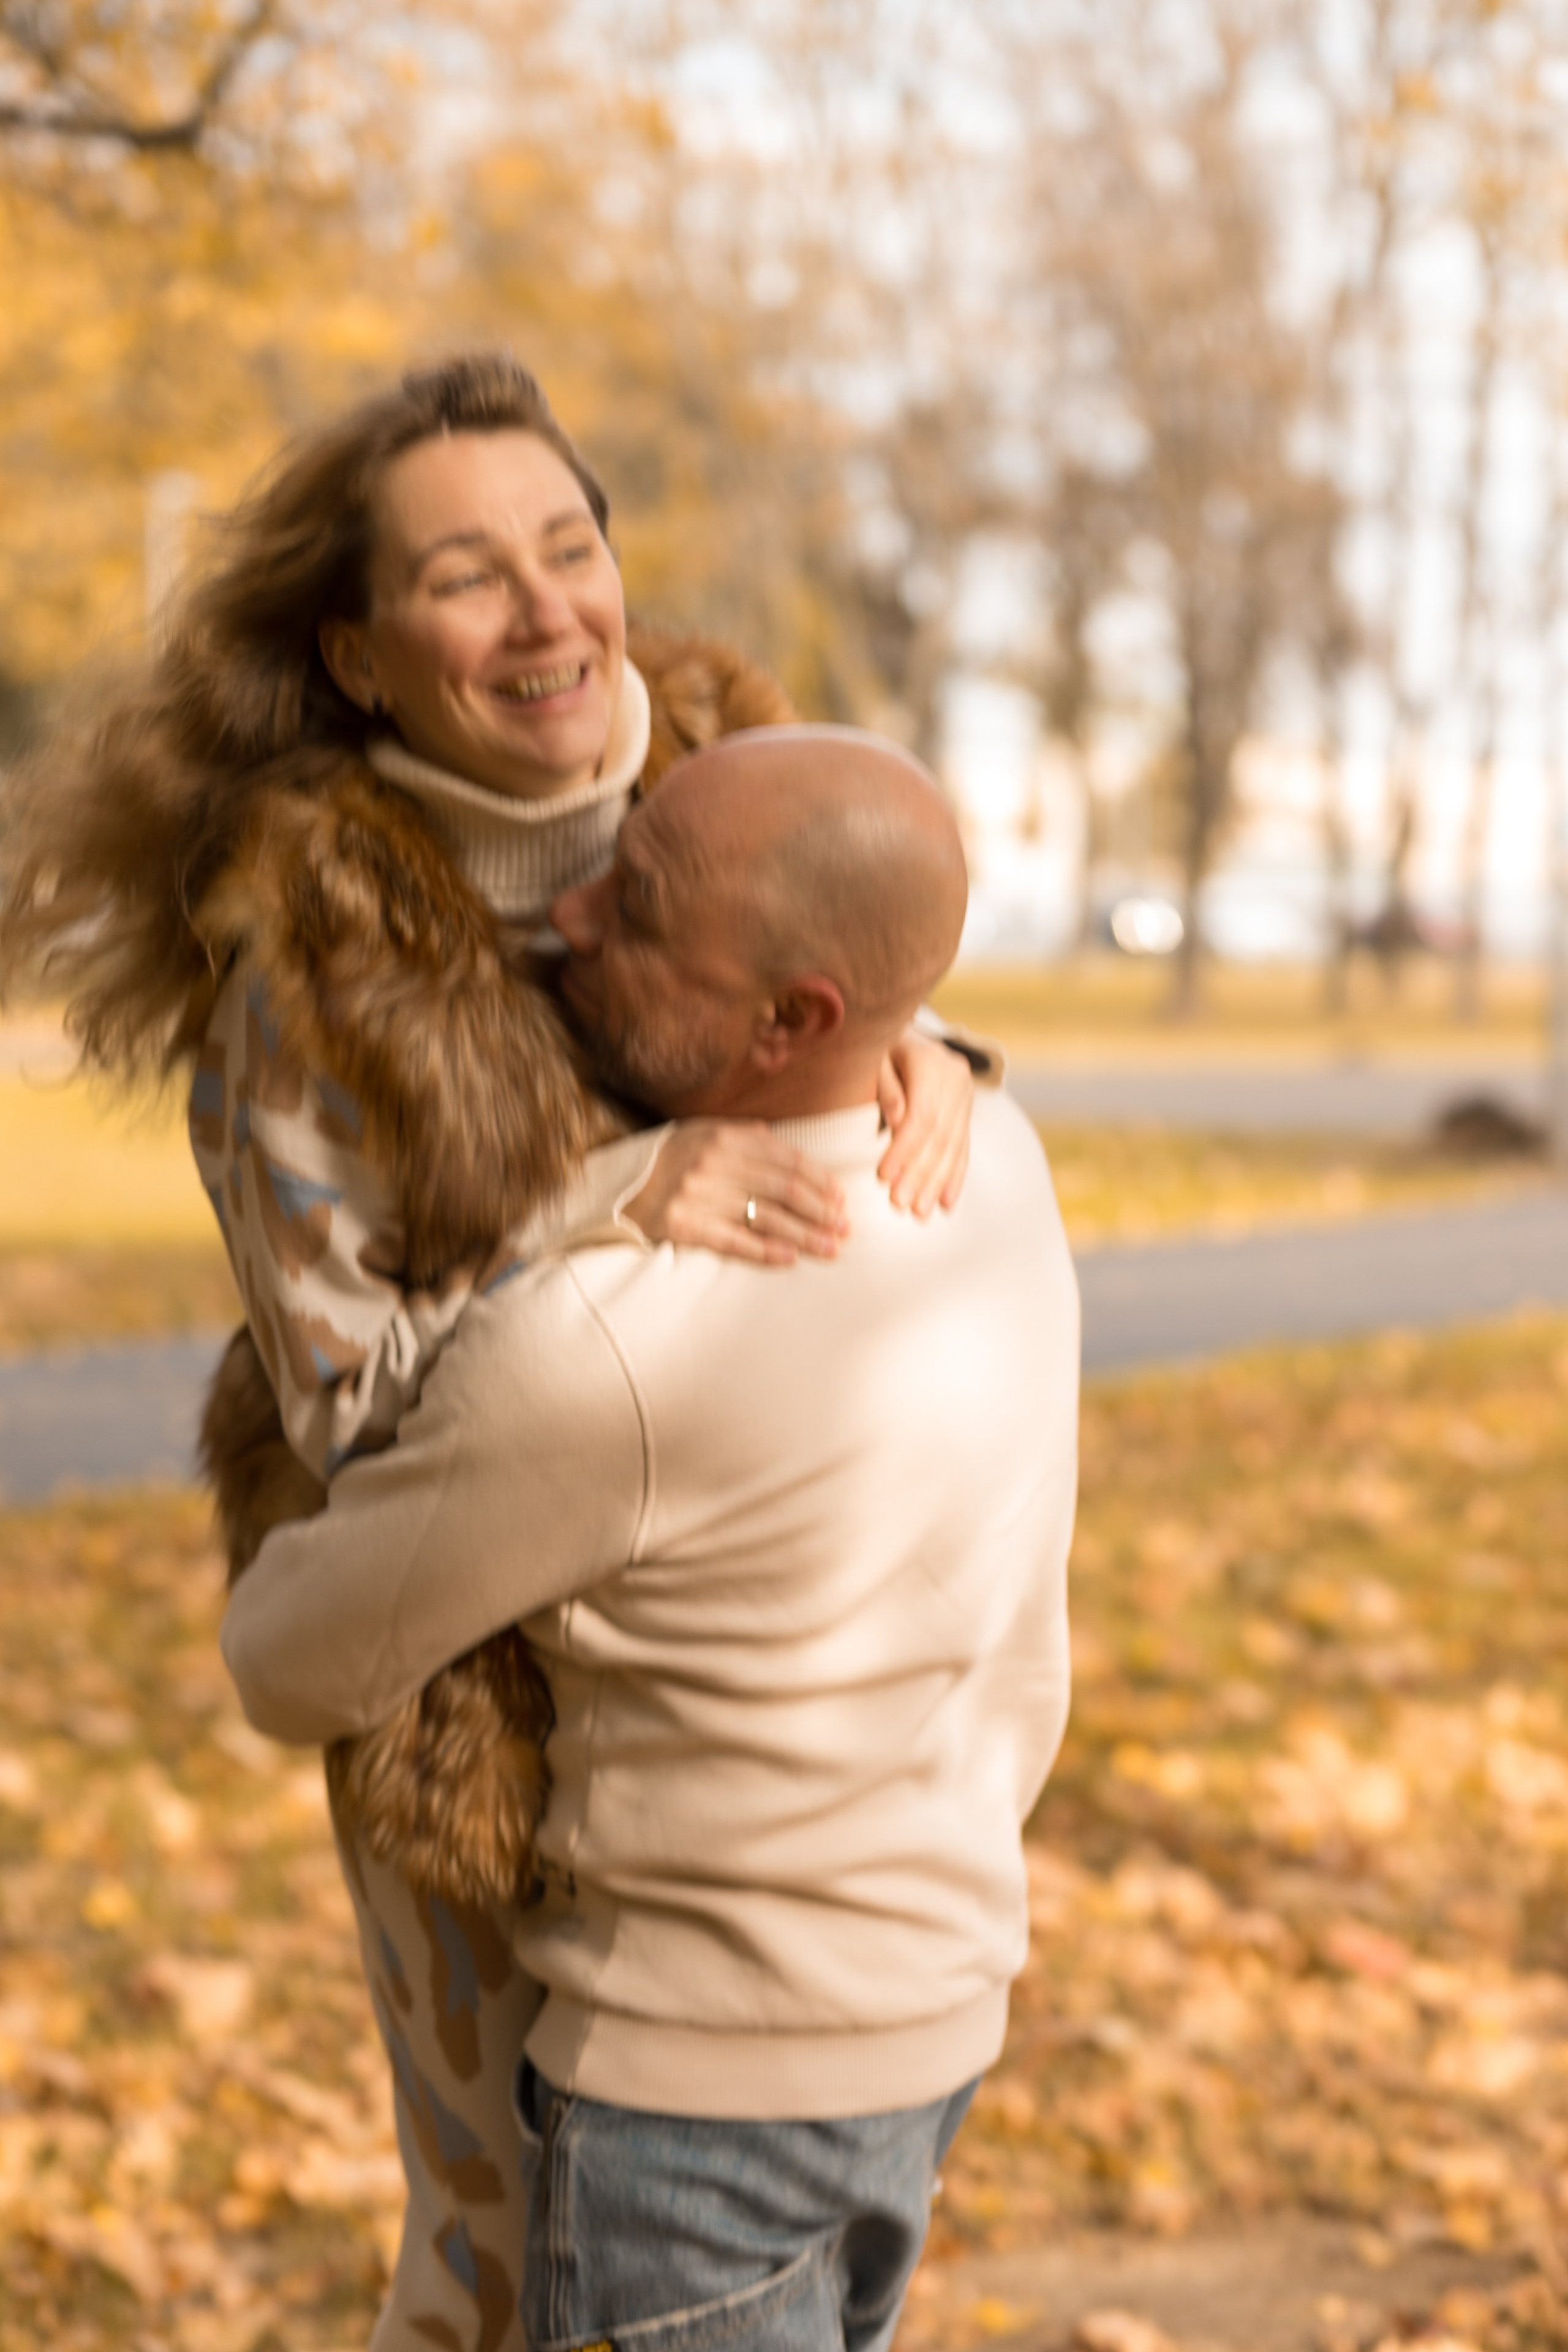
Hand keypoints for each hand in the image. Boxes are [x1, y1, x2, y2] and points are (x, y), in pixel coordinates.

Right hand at [623, 1121, 850, 1264]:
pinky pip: (732, 1241)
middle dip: (821, 1212)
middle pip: (784, 1190)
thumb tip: (785, 1145)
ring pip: (765, 1218)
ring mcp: (698, 1195)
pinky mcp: (683, 1226)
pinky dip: (764, 1251)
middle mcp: (713, 1164)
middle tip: (845, 1229)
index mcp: (725, 1137)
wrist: (618, 1187)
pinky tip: (789, 1258)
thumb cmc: (671, 1161)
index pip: (787, 1161)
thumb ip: (744, 1137)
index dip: (819, 1182)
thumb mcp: (704, 1134)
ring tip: (830, 1248)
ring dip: (805, 1236)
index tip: (840, 1200)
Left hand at [877, 1028, 972, 1214]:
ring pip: (953, 1146)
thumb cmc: (875, 1048)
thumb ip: (885, 1087)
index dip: (904, 1149)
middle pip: (939, 1135)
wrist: (902, 1035)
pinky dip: (953, 1177)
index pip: (922, 1115)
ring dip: (936, 1183)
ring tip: (920, 1214)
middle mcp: (957, 1078)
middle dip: (920, 1174)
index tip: (884, 1177)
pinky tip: (945, 1204)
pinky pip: (962, 1148)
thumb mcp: (871, 1058)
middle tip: (900, 1205)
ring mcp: (965, 1096)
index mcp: (932, 1061)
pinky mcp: (965, 1112)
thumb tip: (898, 1120)